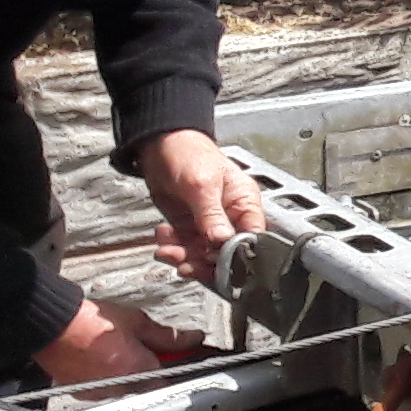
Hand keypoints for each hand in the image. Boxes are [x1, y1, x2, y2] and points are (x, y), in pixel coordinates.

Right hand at [36, 298, 207, 389]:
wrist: (52, 326)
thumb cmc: (91, 321)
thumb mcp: (137, 322)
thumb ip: (167, 336)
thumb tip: (191, 339)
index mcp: (137, 371)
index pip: (169, 378)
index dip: (175, 366)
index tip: (179, 356)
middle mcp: (119, 387)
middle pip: (146, 383)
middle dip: (149, 366)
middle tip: (142, 347)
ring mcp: (98, 393)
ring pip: (125, 386)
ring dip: (128, 372)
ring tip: (116, 350)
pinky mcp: (81, 393)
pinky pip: (104, 388)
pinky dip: (107, 376)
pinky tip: (101, 358)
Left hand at [137, 129, 266, 283]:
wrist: (159, 146)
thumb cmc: (189, 154)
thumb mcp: (202, 184)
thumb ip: (212, 214)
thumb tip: (222, 239)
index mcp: (244, 202)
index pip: (251, 236)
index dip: (236, 252)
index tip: (215, 258)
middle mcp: (230, 216)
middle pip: (227, 253)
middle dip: (205, 261)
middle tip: (186, 263)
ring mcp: (208, 224)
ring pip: (204, 255)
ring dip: (184, 257)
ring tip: (168, 250)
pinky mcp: (188, 227)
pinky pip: (185, 248)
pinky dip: (172, 249)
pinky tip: (164, 240)